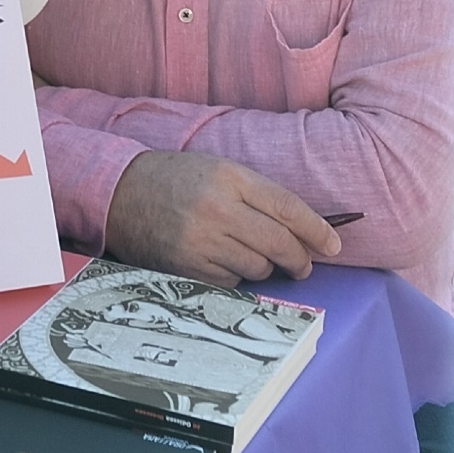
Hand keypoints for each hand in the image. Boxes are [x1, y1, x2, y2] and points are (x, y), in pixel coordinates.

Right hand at [105, 150, 341, 286]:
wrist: (120, 193)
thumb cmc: (177, 180)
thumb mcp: (219, 171)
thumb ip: (258, 195)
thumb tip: (304, 230)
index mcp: (229, 177)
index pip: (287, 207)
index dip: (316, 230)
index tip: (334, 245)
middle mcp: (217, 208)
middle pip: (279, 243)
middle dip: (300, 259)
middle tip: (305, 265)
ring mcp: (201, 240)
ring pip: (258, 267)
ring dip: (265, 267)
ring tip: (255, 257)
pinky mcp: (186, 266)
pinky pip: (231, 281)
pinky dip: (236, 276)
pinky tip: (224, 261)